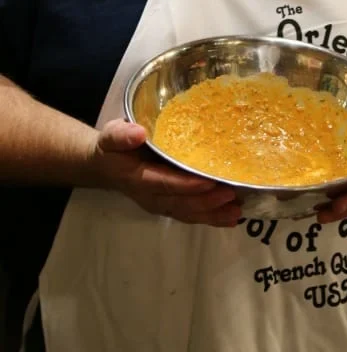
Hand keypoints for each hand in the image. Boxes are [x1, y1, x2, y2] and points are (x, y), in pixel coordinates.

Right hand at [90, 119, 241, 226]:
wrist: (105, 166)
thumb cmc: (113, 147)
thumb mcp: (111, 135)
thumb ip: (121, 135)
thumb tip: (138, 133)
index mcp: (137, 178)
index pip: (165, 183)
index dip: (187, 185)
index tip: (209, 182)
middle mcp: (150, 196)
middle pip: (180, 203)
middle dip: (206, 202)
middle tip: (230, 196)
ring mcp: (160, 203)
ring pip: (187, 213)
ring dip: (212, 214)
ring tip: (235, 212)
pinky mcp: (168, 205)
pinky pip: (189, 214)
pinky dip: (210, 217)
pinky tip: (230, 218)